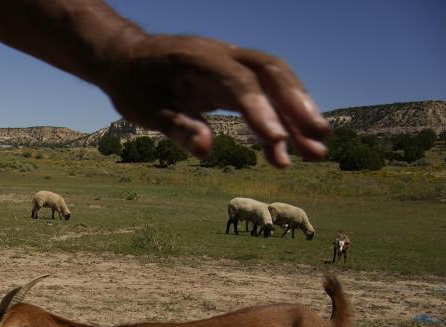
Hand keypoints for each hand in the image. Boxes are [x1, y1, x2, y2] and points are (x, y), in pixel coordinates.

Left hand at [97, 31, 330, 166]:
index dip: (259, 109)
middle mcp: (222, 55)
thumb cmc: (134, 85)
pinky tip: (283, 153)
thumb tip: (205, 151)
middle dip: (297, 106)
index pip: (238, 82)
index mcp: (196, 59)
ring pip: (275, 83)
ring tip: (317, 152)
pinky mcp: (234, 78)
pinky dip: (278, 121)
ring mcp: (232, 64)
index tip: (277, 140)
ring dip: (298, 116)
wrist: (127, 60)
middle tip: (318, 139)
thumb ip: (176, 127)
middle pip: (270, 73)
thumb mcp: (145, 109)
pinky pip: (264, 95)